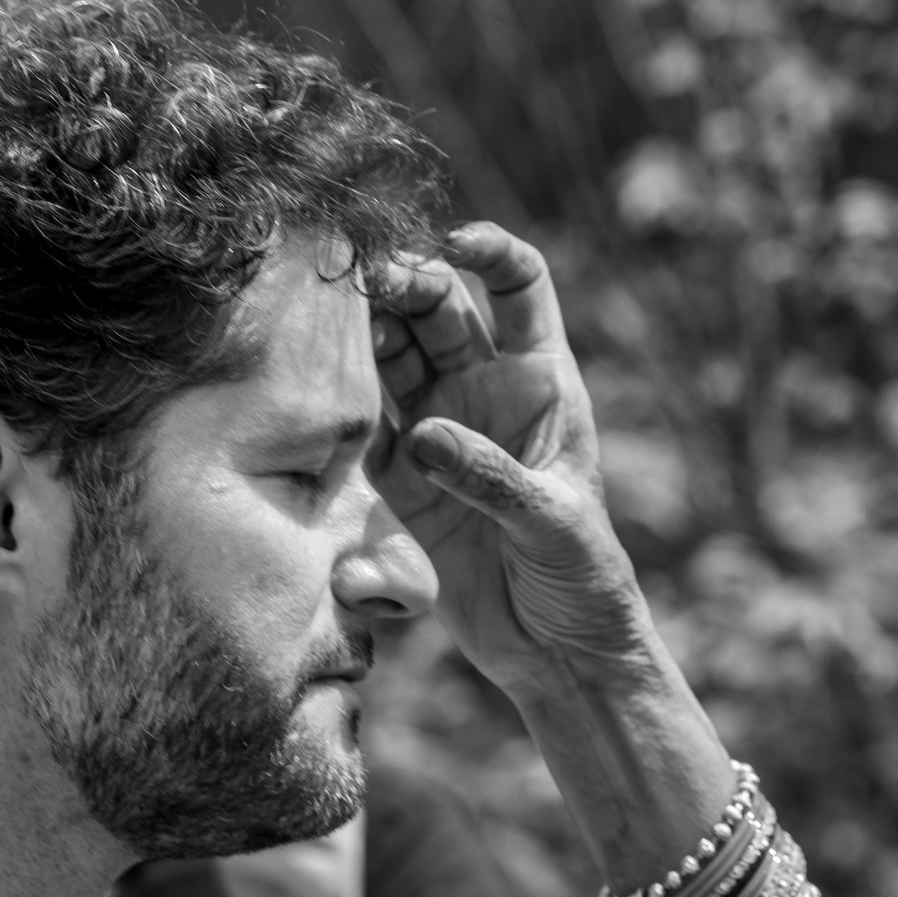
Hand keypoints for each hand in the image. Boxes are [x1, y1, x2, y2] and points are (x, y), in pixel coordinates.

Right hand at [371, 222, 653, 697]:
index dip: (492, 253)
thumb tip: (424, 435)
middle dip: (405, 285)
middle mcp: (485, 392)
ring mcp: (437, 431)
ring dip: (365, 333)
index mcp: (542, 381)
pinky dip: (337, 403)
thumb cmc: (583, 577)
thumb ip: (491, 477)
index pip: (521, 287)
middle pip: (439, 310)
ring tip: (331, 317)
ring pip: (391, 356)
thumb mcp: (553, 522)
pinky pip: (360, 425)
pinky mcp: (398, 479)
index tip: (455, 244)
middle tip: (369, 280)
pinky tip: (314, 384)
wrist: (556, 653)